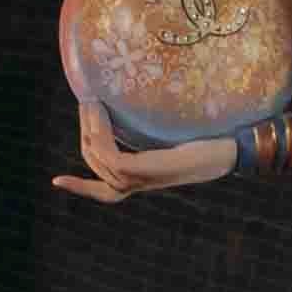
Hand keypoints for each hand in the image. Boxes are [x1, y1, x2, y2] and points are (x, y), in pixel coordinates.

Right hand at [58, 97, 235, 201]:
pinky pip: (111, 157)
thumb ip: (153, 128)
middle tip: (87, 101)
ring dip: (91, 127)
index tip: (55, 182)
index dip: (81, 188)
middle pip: (96, 165)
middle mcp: (142, 182)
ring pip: (99, 158)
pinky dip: (99, 135)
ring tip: (93, 101)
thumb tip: (135, 100)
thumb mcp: (174, 133)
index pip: (106, 191)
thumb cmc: (212, 136)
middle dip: (84, 132)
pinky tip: (95, 113)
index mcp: (146, 177)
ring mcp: (144, 179)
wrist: (235, 147)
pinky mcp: (149, 171)